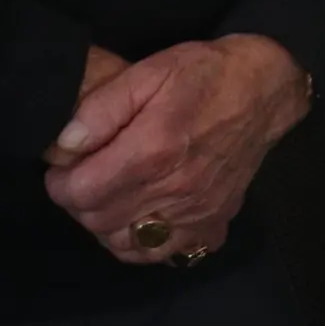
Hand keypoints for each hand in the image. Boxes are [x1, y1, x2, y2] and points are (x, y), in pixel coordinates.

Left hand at [44, 33, 311, 263]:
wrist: (264, 90)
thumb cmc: (203, 75)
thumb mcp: (147, 72)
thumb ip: (101, 109)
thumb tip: (65, 145)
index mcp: (152, 150)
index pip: (81, 192)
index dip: (60, 182)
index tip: (63, 167)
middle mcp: (174, 190)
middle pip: (98, 221)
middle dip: (79, 203)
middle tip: (84, 178)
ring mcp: (196, 212)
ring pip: (126, 244)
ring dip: (106, 225)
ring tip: (110, 197)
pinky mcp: (213, 222)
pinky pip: (164, 253)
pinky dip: (143, 244)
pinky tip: (140, 217)